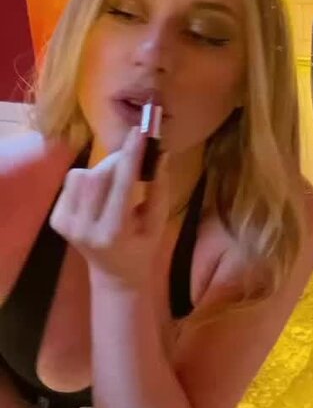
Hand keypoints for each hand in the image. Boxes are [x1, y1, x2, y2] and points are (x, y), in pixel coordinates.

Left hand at [50, 127, 168, 291]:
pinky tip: (100, 193)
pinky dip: (88, 179)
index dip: (131, 156)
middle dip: (118, 161)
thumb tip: (161, 153)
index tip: (141, 133)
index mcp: (113, 233)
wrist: (114, 275)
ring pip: (80, 175)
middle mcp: (85, 229)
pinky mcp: (56, 220)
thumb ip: (159, 189)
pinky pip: (71, 183)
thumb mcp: (158, 223)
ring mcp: (66, 225)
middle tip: (134, 157)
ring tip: (117, 181)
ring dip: (102, 170)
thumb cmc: (142, 248)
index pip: (121, 186)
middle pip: (98, 176)